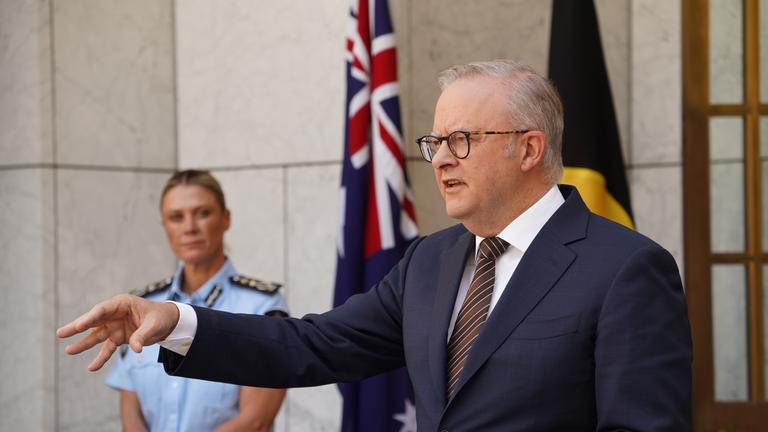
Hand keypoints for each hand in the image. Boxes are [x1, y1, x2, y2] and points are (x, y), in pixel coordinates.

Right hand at [56, 294, 179, 370]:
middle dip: (77, 327)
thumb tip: (135, 349)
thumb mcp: (155, 325)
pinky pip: (107, 348)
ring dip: (83, 344)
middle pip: (93, 321)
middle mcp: (115, 314)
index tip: (79, 325)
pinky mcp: (118, 338)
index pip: (102, 310)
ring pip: (96, 335)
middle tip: (61, 333)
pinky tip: (92, 367)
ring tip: (68, 351)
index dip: (90, 318)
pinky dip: (100, 358)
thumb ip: (143, 335)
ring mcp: (115, 326)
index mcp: (122, 303)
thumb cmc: (161, 317)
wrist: (168, 322)